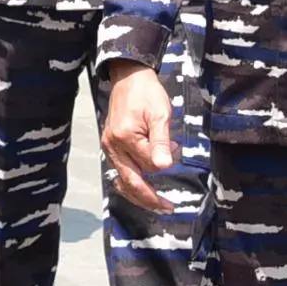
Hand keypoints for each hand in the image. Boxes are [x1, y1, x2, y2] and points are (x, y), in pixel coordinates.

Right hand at [101, 63, 175, 212]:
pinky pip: (120, 171)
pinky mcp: (110, 145)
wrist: (128, 77)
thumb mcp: (160, 114)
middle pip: (130, 182)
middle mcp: (112, 146)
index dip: (165, 163)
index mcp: (124, 137)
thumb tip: (164, 168)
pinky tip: (141, 189)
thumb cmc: (146, 93)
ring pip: (123, 180)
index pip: (148, 164)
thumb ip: (161, 142)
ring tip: (156, 203)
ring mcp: (109, 147)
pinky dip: (132, 182)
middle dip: (149, 198)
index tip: (177, 150)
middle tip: (167, 208)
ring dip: (140, 192)